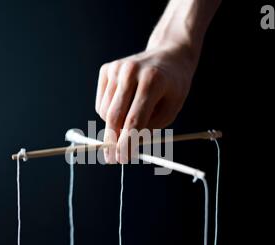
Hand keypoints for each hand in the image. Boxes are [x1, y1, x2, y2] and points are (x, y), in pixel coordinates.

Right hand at [95, 43, 198, 163]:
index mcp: (152, 81)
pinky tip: (123, 108)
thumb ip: (150, 128)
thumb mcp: (171, 109)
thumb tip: (126, 147)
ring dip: (113, 126)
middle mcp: (131, 72)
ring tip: (129, 124)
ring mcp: (116, 69)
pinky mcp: (106, 70)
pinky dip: (108, 114)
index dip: (127, 143)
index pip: (134, 120)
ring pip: (105, 112)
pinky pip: (101, 103)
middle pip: (115, 116)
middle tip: (113, 158)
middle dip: (113, 141)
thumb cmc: (172, 87)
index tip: (122, 159)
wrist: (169, 55)